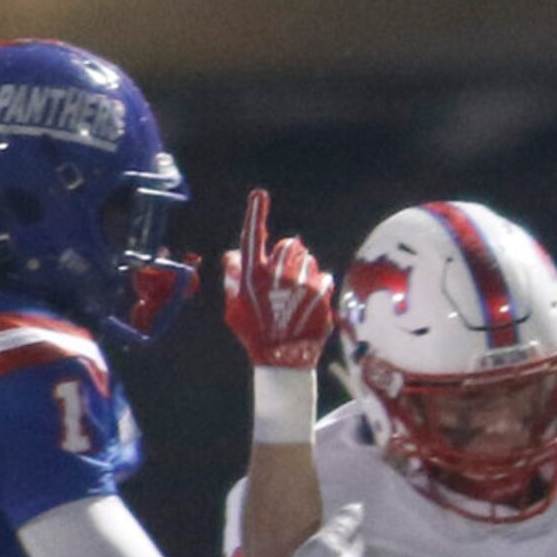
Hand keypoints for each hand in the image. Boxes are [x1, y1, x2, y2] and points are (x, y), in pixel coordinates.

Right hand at [222, 189, 334, 368]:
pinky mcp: (322, 294)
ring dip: (302, 269)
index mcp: (254, 276)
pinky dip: (317, 284)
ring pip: (307, 258)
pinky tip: (309, 301)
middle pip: (288, 244)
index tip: (259, 195)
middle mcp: (279, 275)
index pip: (253, 236)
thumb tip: (233, 255)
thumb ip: (233, 278)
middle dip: (287, 254)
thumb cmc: (255, 335)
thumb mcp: (235, 308)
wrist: (284, 362)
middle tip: (284, 273)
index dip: (255, 213)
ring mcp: (303, 283)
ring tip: (296, 292)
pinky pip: (323, 275)